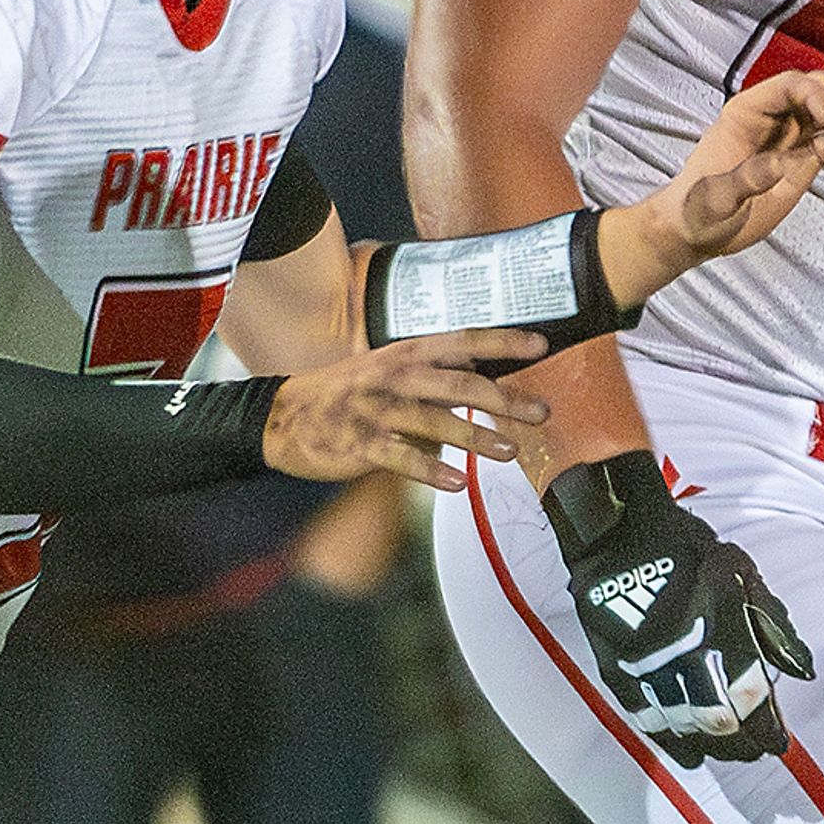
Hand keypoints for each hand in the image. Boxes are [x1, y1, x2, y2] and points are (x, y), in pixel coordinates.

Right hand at [263, 325, 551, 490]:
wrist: (283, 415)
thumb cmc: (349, 393)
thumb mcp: (391, 371)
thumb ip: (437, 375)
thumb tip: (490, 375)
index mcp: (405, 355)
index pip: (462, 341)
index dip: (501, 341)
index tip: (540, 345)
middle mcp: (393, 377)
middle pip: (456, 383)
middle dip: (502, 398)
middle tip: (540, 411)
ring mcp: (374, 410)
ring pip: (432, 420)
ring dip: (475, 436)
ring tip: (510, 451)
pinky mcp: (357, 442)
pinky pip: (399, 456)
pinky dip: (430, 469)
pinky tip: (458, 482)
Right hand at [545, 452, 817, 764]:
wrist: (617, 531)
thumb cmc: (684, 548)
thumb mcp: (741, 572)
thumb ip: (772, 623)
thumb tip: (802, 668)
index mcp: (719, 626)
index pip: (749, 693)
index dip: (766, 726)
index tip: (777, 744)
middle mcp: (683, 652)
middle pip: (717, 718)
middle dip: (741, 743)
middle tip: (754, 754)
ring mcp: (646, 663)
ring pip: (682, 722)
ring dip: (709, 746)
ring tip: (727, 756)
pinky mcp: (616, 667)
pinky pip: (642, 715)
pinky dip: (666, 740)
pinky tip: (686, 755)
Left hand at [608, 71, 823, 300]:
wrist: (697, 230)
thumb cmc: (698, 211)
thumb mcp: (716, 198)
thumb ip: (745, 180)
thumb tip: (779, 164)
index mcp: (746, 113)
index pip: (787, 87)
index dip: (815, 95)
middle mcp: (772, 117)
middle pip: (816, 92)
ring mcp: (791, 138)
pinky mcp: (804, 160)